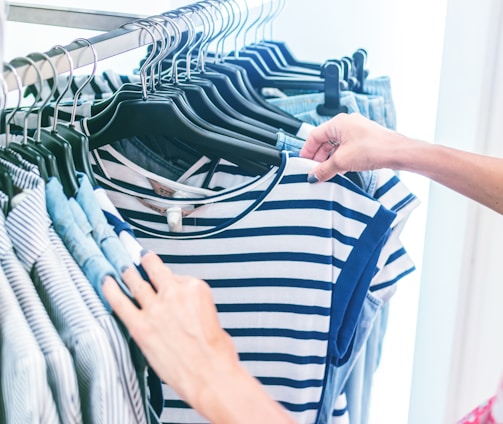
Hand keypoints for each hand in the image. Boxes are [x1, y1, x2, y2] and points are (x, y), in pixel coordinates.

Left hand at [103, 252, 295, 423]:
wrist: (210, 375)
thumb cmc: (216, 353)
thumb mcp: (211, 318)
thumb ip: (192, 307)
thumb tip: (181, 310)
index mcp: (196, 288)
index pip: (177, 276)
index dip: (170, 280)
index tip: (165, 279)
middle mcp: (174, 293)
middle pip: (154, 270)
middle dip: (145, 261)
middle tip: (139, 256)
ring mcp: (155, 309)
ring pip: (135, 282)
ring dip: (127, 272)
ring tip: (122, 267)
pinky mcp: (141, 326)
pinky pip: (120, 302)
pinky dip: (110, 290)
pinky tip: (105, 282)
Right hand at [300, 112, 405, 181]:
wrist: (397, 152)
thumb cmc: (374, 148)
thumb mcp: (342, 161)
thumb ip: (324, 169)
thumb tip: (313, 175)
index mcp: (338, 123)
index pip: (314, 136)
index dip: (307, 150)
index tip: (304, 163)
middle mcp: (347, 124)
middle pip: (325, 140)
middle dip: (318, 156)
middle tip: (314, 170)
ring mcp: (357, 131)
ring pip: (336, 145)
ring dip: (329, 159)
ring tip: (326, 172)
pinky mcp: (365, 140)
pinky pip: (346, 148)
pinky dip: (340, 158)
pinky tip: (339, 169)